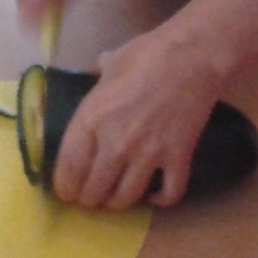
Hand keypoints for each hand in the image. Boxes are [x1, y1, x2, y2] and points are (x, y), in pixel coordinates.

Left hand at [50, 24, 221, 208]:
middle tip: (91, 196)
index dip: (65, 189)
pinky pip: (168, 194)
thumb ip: (96, 78)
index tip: (67, 192)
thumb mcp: (109, 64)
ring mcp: (148, 154)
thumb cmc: (147, 54)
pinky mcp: (178, 157)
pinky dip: (160, 200)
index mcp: (91, 119)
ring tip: (117, 197)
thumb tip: (93, 72)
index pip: (68, 171)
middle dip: (89, 200)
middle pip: (94, 192)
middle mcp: (115, 143)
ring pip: (126, 199)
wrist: (192, 56)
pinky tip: (154, 194)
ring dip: (118, 203)